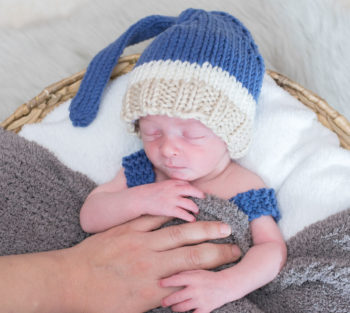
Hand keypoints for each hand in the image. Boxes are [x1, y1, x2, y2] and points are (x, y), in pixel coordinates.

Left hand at [0, 215, 240, 312]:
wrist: (69, 279)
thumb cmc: (98, 302)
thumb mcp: (132, 310)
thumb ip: (158, 300)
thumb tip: (178, 292)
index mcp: (153, 287)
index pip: (193, 275)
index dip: (215, 267)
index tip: (231, 261)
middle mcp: (151, 263)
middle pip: (192, 253)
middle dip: (217, 247)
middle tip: (235, 242)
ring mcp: (139, 242)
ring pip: (177, 232)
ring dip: (201, 227)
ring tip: (219, 223)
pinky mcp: (127, 229)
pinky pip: (153, 218)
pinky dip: (169, 214)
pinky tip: (182, 210)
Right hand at [137, 179, 204, 221]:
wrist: (139, 198)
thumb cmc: (149, 193)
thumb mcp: (162, 185)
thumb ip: (172, 187)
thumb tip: (182, 191)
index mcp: (172, 182)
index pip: (187, 184)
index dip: (193, 188)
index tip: (197, 192)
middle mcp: (174, 190)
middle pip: (192, 191)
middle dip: (199, 195)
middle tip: (203, 198)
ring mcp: (172, 199)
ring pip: (190, 203)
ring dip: (195, 208)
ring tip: (196, 211)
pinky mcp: (169, 209)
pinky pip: (183, 214)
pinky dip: (189, 217)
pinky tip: (192, 220)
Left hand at [160, 269, 231, 312]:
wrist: (226, 285)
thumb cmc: (208, 277)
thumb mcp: (197, 271)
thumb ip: (185, 273)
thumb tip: (170, 275)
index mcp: (193, 278)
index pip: (177, 279)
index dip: (167, 282)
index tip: (159, 283)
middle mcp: (196, 289)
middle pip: (177, 296)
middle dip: (168, 300)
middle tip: (163, 301)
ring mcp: (200, 300)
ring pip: (183, 307)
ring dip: (176, 308)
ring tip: (174, 307)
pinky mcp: (205, 309)